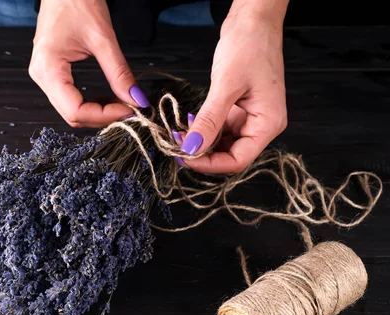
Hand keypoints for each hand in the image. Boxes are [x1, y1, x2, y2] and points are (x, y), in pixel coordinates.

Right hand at [28, 0, 149, 127]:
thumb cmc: (77, 0)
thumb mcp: (103, 39)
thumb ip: (119, 73)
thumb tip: (136, 100)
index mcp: (48, 68)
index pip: (75, 111)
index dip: (104, 116)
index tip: (129, 111)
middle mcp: (41, 76)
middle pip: (71, 115)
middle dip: (102, 117)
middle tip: (129, 110)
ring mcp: (44, 75)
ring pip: (70, 110)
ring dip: (97, 112)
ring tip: (121, 104)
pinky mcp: (51, 73)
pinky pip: (69, 99)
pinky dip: (90, 103)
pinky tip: (107, 98)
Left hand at [177, 0, 288, 174]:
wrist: (253, 19)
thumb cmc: (249, 45)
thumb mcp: (225, 85)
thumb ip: (209, 120)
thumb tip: (192, 148)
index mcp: (268, 124)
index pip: (238, 160)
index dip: (210, 164)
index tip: (184, 158)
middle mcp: (262, 124)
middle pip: (230, 155)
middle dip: (202, 154)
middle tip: (176, 146)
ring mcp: (250, 117)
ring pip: (222, 143)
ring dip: (200, 142)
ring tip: (179, 134)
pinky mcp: (238, 109)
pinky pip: (219, 128)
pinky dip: (203, 129)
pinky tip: (188, 123)